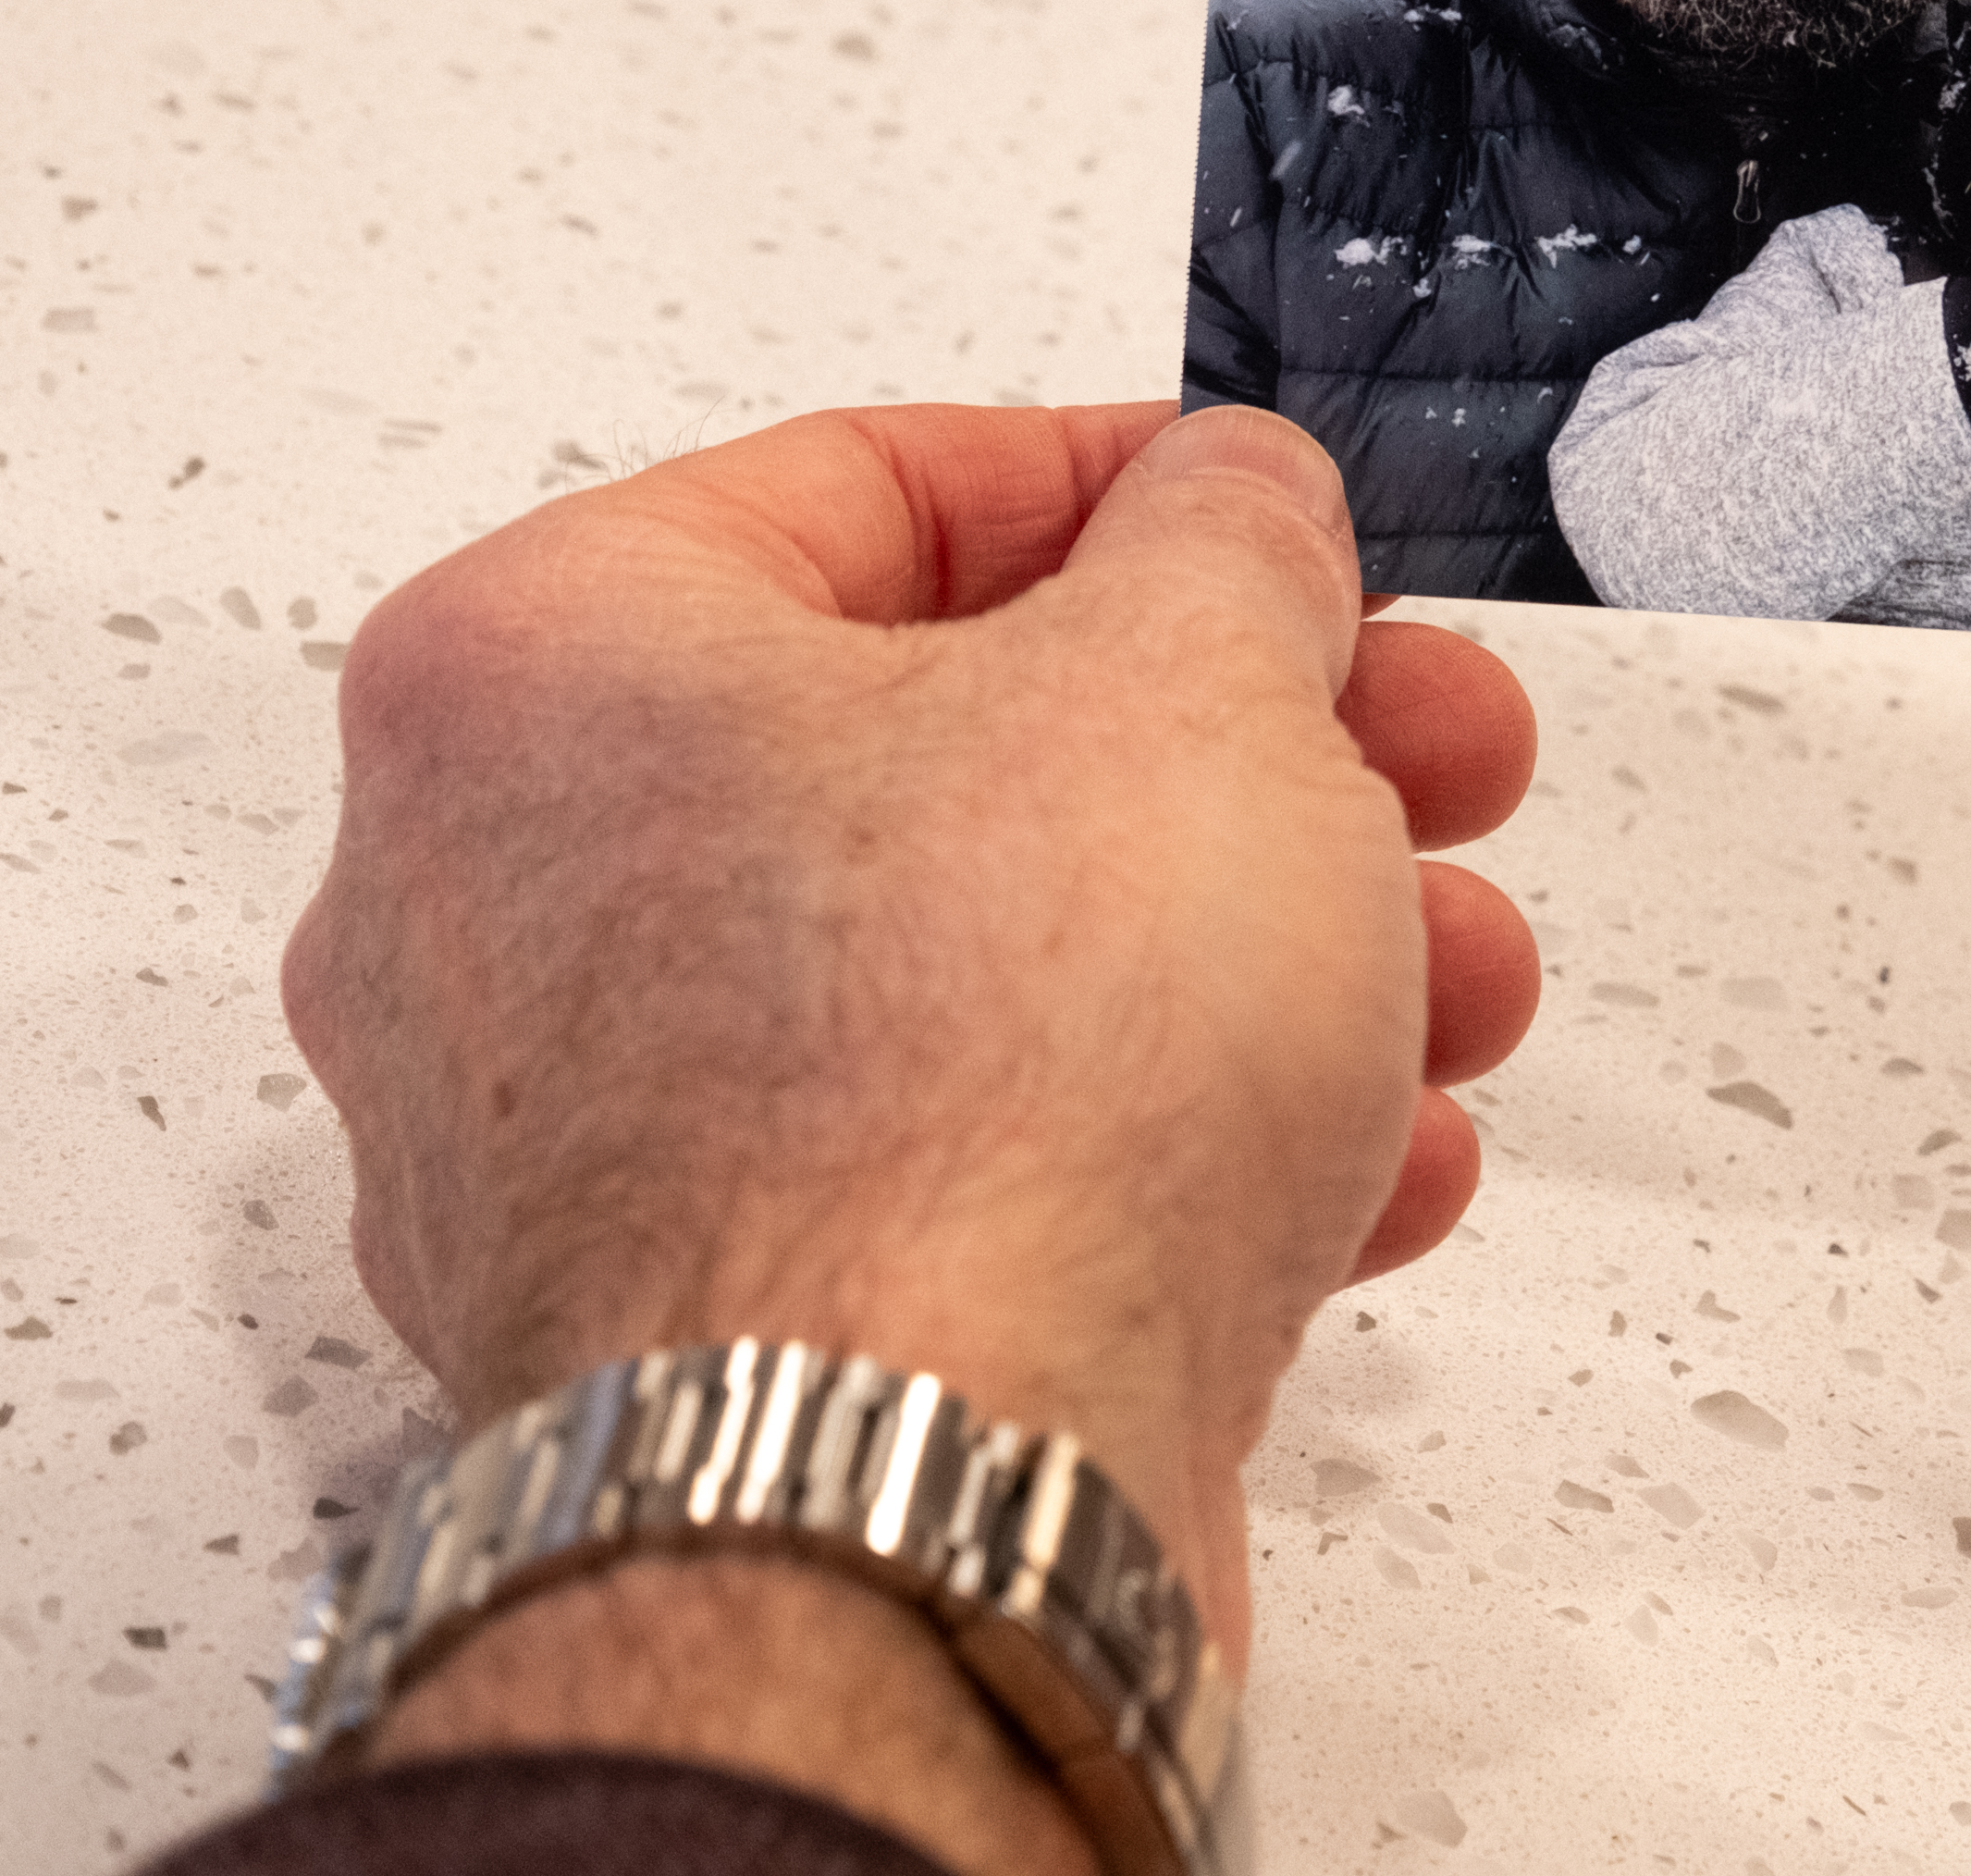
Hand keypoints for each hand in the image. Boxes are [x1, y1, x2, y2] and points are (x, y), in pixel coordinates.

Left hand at [282, 403, 1540, 1664]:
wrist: (923, 1508)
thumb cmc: (980, 1093)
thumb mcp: (1199, 673)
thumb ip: (1232, 538)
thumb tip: (1236, 513)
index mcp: (542, 670)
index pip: (874, 485)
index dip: (1138, 488)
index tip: (1282, 533)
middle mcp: (500, 903)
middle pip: (955, 750)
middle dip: (1258, 760)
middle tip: (1419, 751)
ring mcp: (587, 1150)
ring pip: (980, 982)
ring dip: (1257, 960)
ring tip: (1447, 977)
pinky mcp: (709, 1339)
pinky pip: (959, 1177)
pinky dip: (1163, 1147)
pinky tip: (1359, 1158)